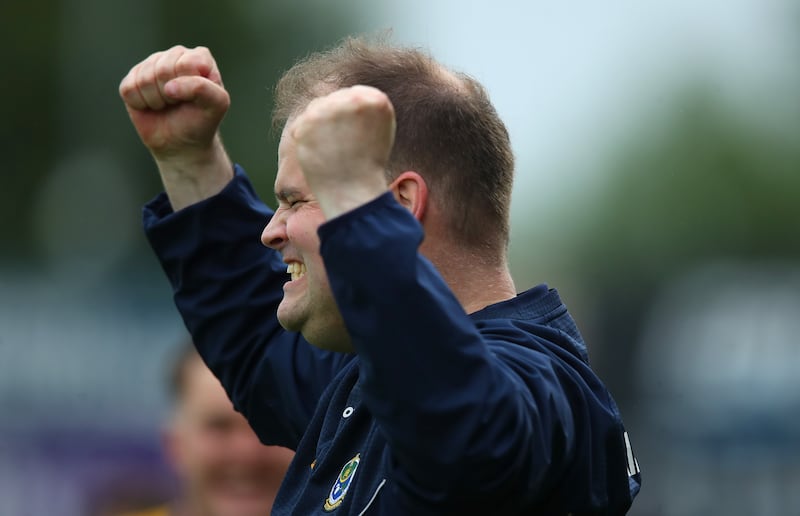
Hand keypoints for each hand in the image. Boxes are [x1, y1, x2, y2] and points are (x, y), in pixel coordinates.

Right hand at [119, 45, 232, 209]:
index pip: (189, 59)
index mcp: (200, 59)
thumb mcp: (217, 106)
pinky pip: (130, 87)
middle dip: (172, 92)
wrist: (183, 147)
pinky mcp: (132, 83)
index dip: (190, 84)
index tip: (197, 102)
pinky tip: (152, 109)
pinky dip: (141, 103)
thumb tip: (170, 87)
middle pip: (164, 66)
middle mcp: (175, 58)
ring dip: (157, 99)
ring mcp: (151, 69)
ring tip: (167, 109)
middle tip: (179, 107)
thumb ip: (205, 90)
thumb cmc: (203, 125)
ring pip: (145, 76)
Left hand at [291, 85, 394, 218]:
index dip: (350, 114)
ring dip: (319, 125)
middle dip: (333, 118)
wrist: (352, 191)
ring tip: (331, 149)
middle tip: (339, 144)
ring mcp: (329, 110)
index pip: (354, 94)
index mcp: (376, 100)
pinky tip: (319, 152)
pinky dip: (307, 137)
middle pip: (334, 99)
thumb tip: (344, 94)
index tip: (351, 133)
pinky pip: (303, 122)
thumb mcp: (379, 129)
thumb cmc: (367, 165)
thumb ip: (364, 108)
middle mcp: (353, 100)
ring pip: (317, 107)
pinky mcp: (308, 122)